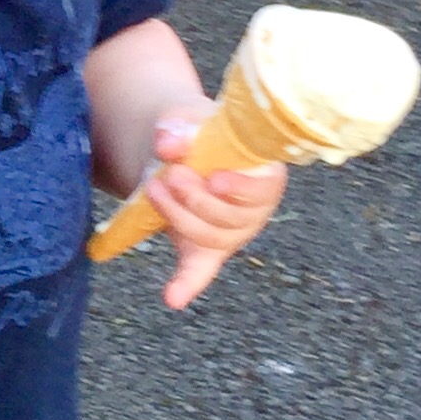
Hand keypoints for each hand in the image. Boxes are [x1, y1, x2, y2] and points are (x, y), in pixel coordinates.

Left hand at [144, 110, 286, 312]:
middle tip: (170, 176)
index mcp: (265, 177)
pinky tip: (173, 297)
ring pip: (210, 237)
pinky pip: (199, 271)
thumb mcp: (191, 121)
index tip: (215, 180)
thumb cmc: (199, 135)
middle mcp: (254, 211)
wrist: (184, 150)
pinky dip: (186, 284)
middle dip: (197, 198)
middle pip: (231, 217)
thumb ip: (180, 129)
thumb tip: (167, 144)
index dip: (240, 188)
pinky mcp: (204, 250)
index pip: (263, 189)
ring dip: (178, 216)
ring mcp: (231, 234)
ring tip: (154, 189)